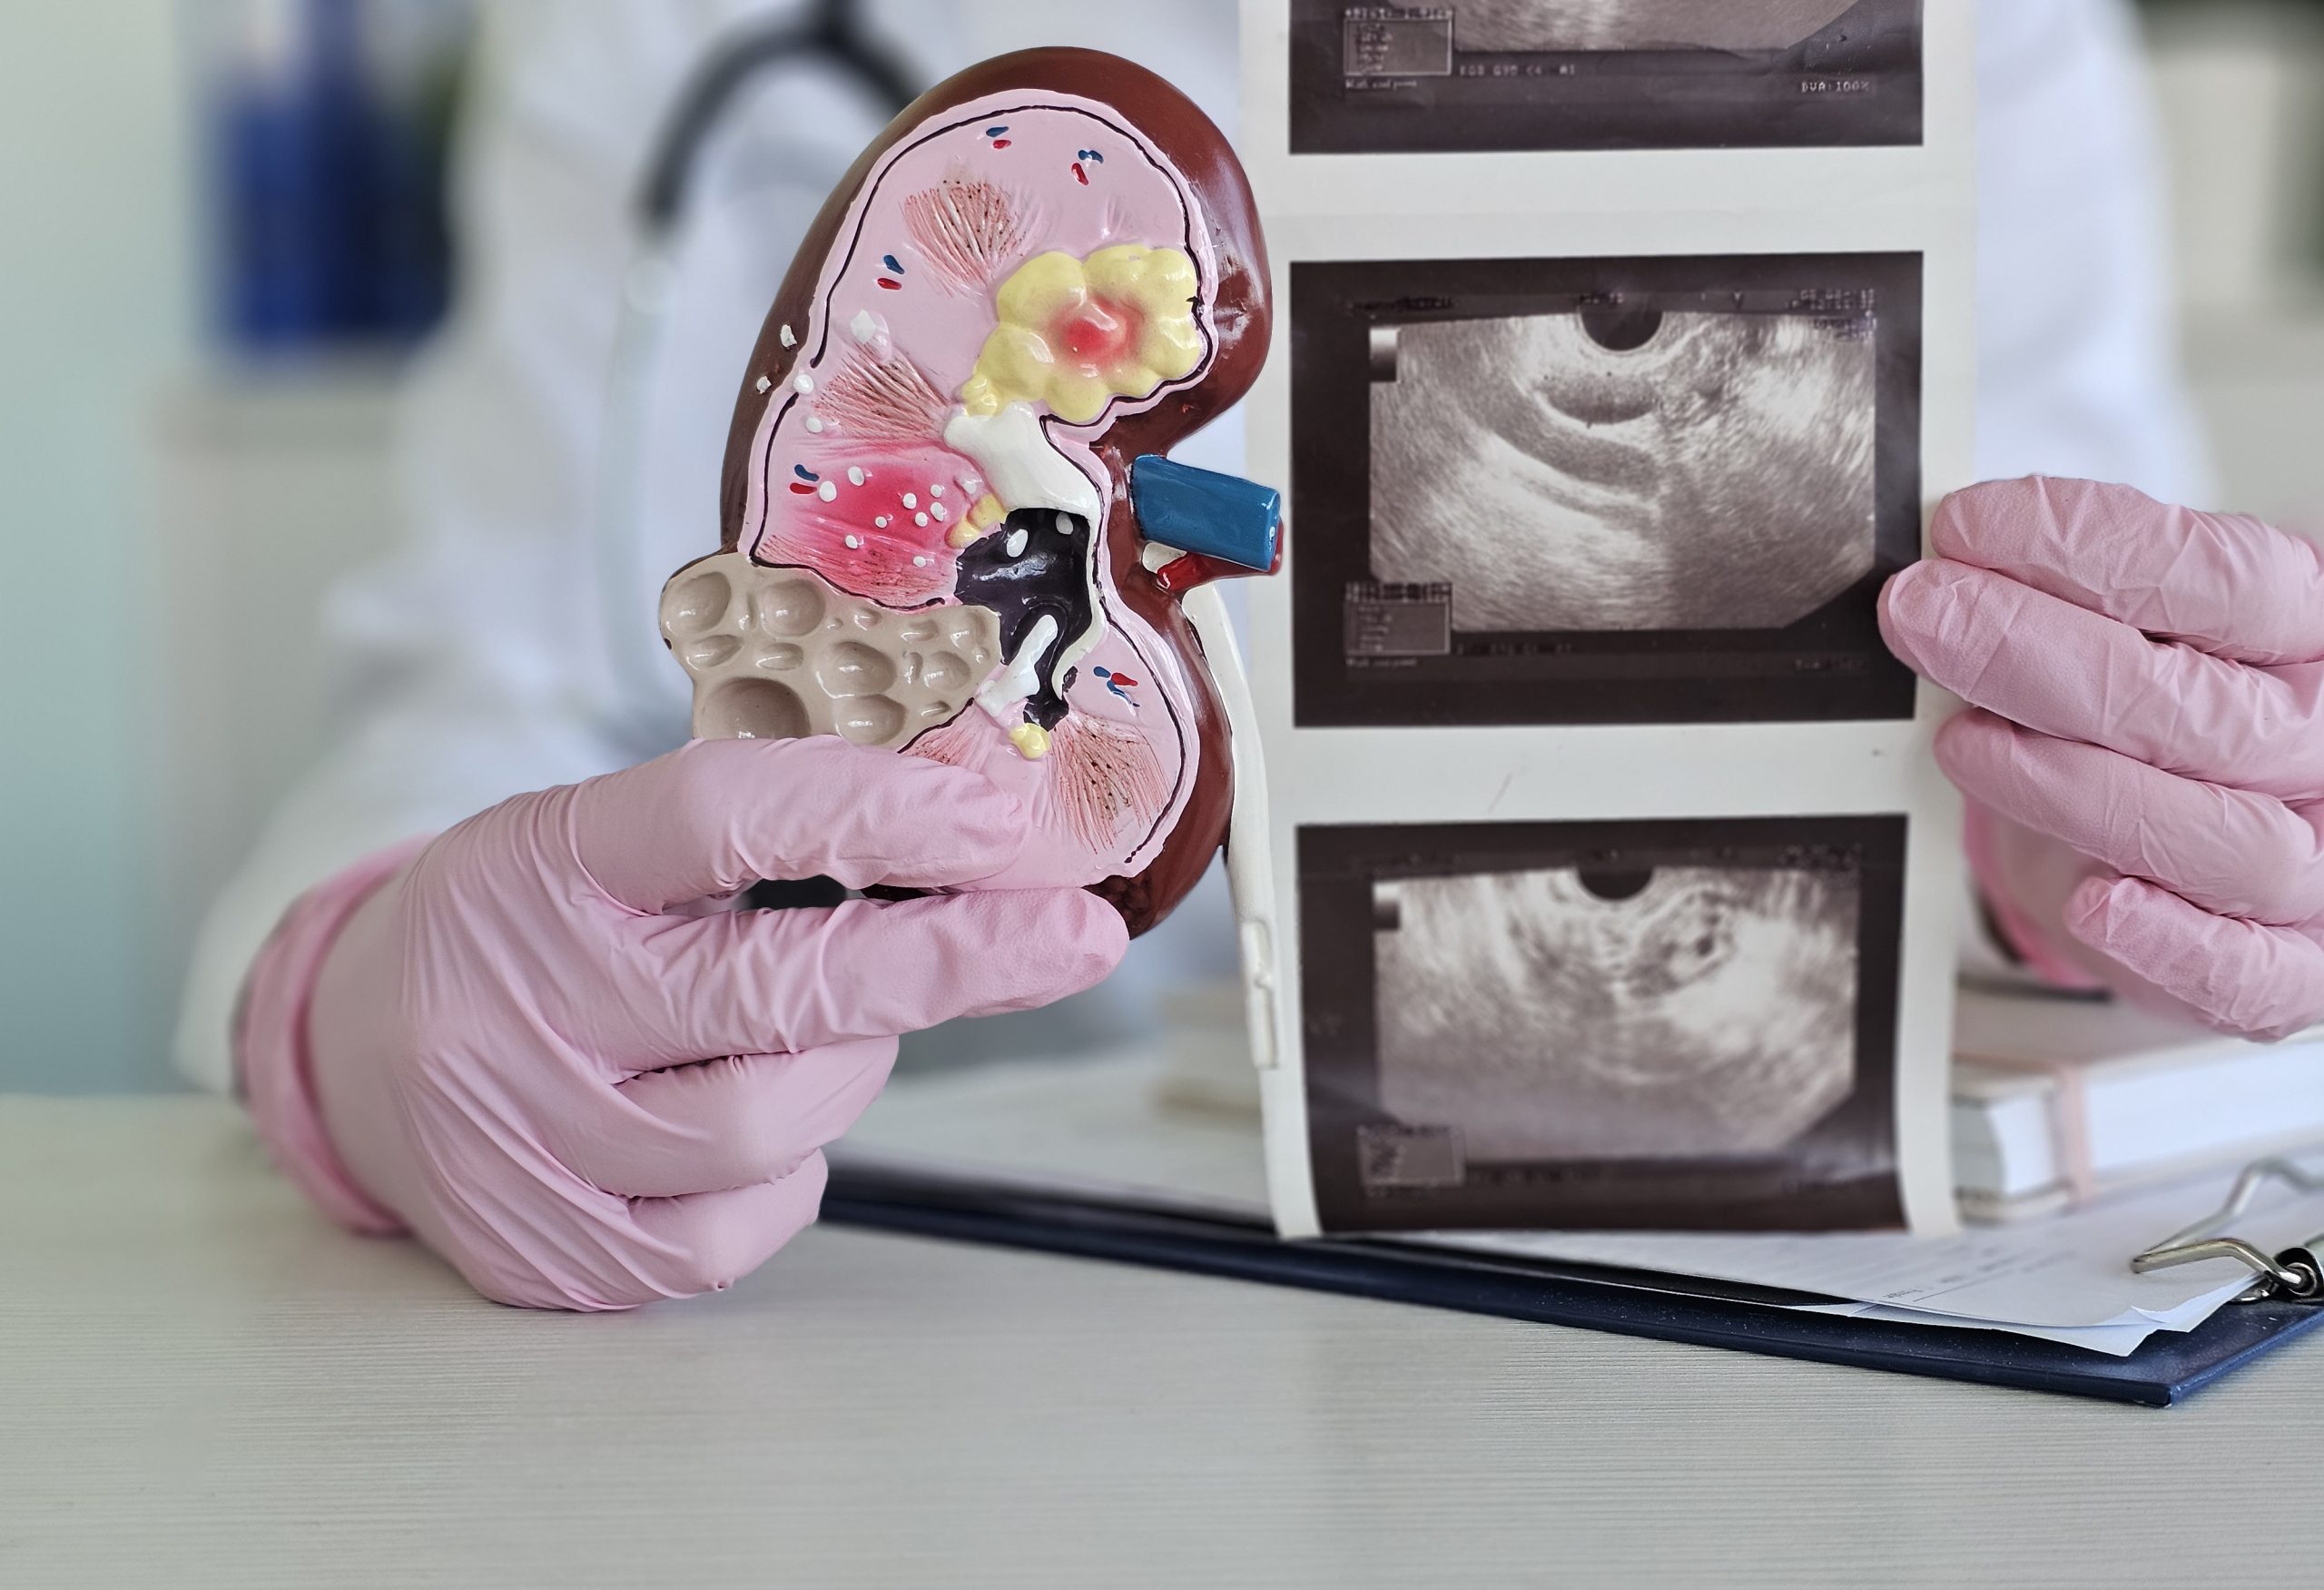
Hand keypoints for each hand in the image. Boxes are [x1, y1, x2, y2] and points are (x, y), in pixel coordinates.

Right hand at [295, 737, 1125, 1308]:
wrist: (351, 1051)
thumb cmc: (530, 924)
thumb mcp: (608, 836)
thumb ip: (765, 833)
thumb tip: (979, 841)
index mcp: (547, 862)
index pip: (727, 819)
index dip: (881, 813)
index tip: (1000, 819)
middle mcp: (524, 1004)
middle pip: (778, 991)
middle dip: (955, 961)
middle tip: (1072, 937)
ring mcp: (527, 1141)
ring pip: (769, 1124)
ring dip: (849, 1069)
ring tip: (832, 1030)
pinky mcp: (547, 1250)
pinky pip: (734, 1233)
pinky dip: (785, 1175)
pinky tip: (756, 1129)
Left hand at [1879, 477, 2323, 1040]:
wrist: (2167, 862)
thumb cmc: (2148, 731)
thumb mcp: (2120, 637)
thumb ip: (2069, 597)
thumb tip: (1955, 559)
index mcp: (2306, 638)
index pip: (2227, 579)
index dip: (2090, 548)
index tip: (1963, 530)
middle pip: (2205, 705)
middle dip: (2038, 653)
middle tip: (1921, 616)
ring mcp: (2320, 860)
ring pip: (2225, 836)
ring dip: (2079, 788)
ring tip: (1964, 744)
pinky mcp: (2291, 968)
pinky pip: (2249, 969)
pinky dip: (2172, 939)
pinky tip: (2096, 903)